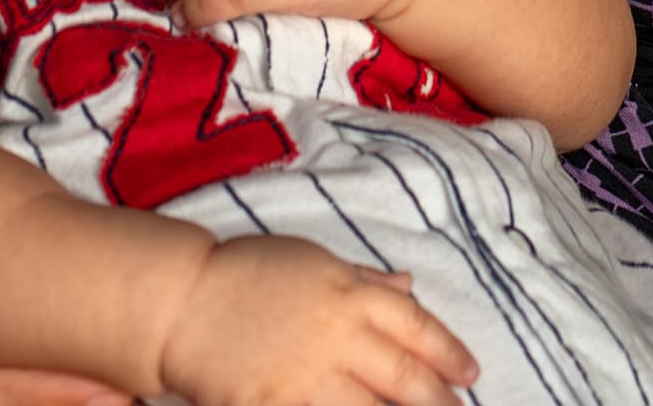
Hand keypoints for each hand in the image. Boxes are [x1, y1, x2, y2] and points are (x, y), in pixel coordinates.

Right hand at [158, 236, 477, 405]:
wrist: (182, 301)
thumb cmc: (247, 273)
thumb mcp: (312, 262)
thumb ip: (363, 280)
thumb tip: (409, 287)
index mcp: (349, 292)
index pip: (416, 327)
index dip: (449, 354)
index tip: (470, 374)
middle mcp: (337, 335)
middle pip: (404, 377)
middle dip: (439, 402)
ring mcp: (306, 377)